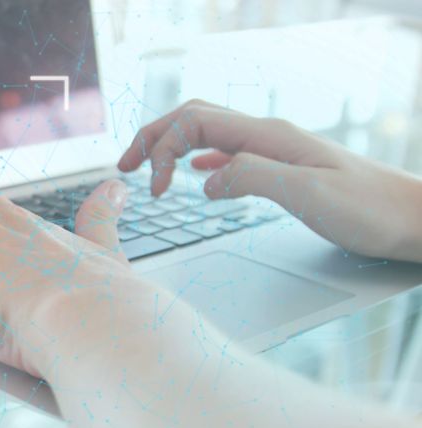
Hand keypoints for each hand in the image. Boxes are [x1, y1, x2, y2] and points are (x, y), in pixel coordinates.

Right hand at [119, 99, 421, 261]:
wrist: (412, 218)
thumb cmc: (368, 209)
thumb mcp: (308, 195)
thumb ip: (253, 177)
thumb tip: (206, 178)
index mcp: (268, 136)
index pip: (195, 121)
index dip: (163, 148)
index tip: (156, 190)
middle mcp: (267, 136)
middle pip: (195, 118)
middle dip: (154, 137)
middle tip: (125, 167)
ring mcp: (275, 151)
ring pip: (208, 134)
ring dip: (172, 146)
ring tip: (149, 170)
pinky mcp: (282, 169)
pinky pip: (229, 152)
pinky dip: (199, 159)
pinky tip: (197, 174)